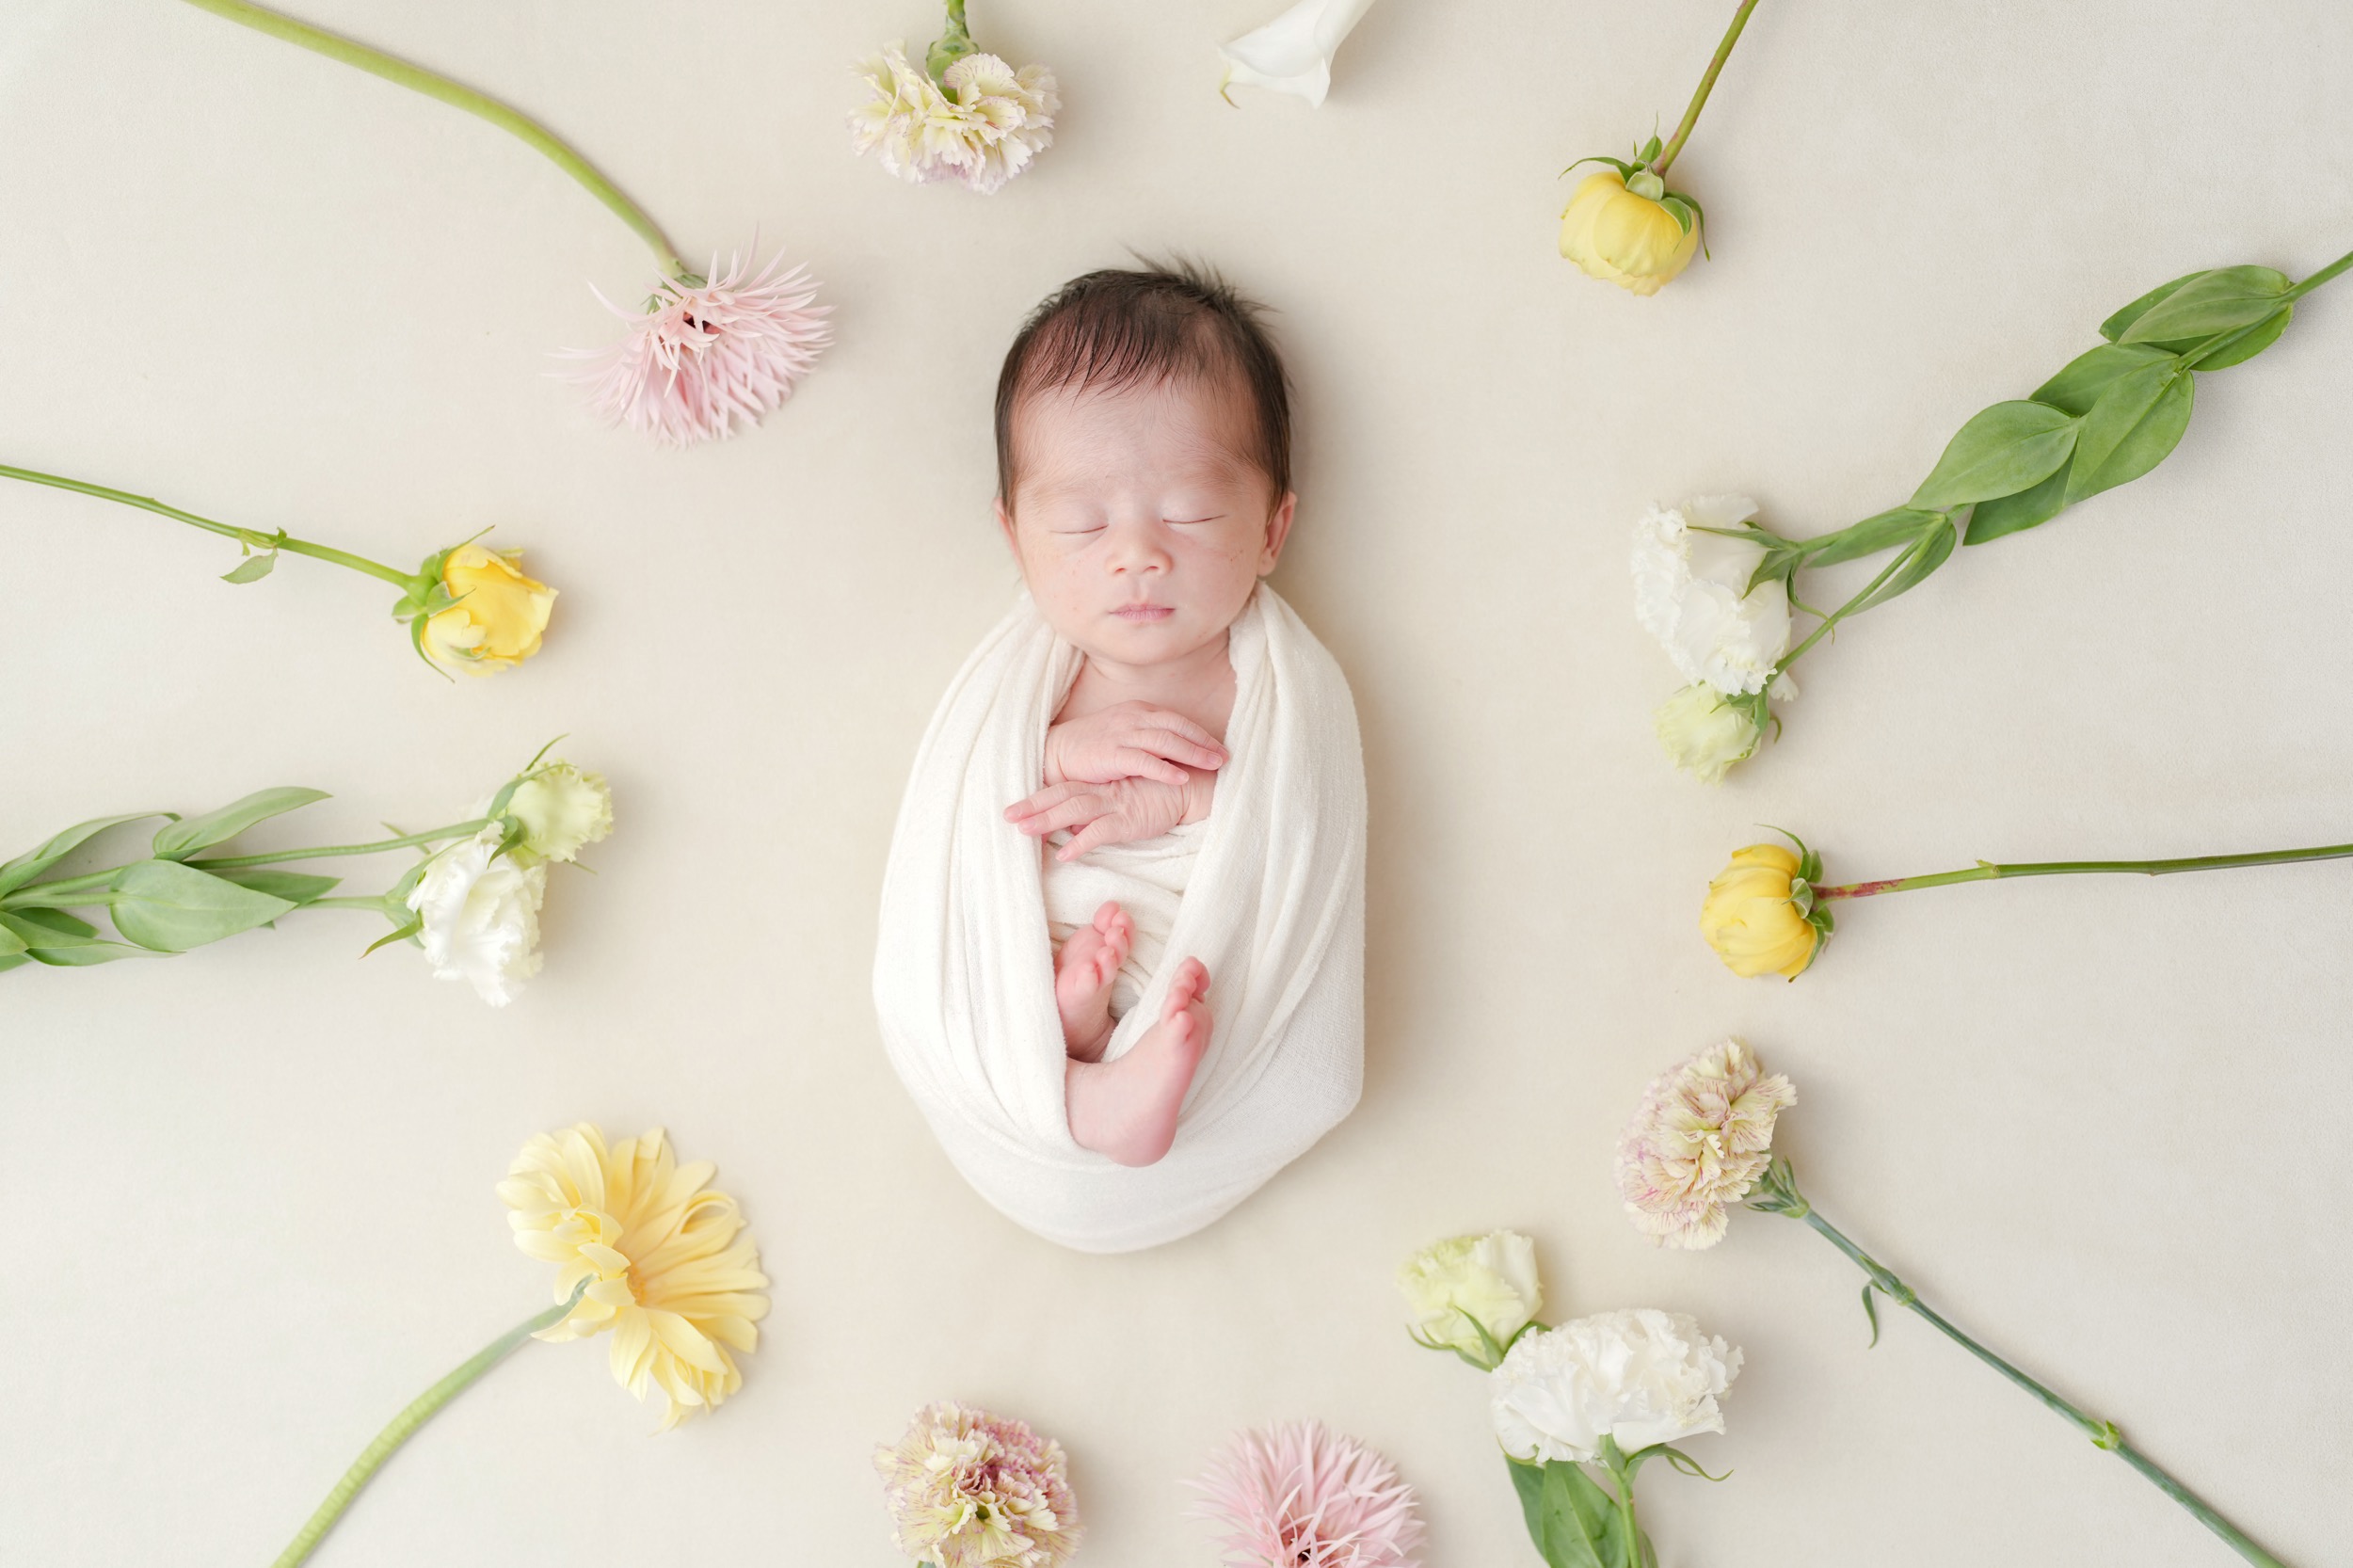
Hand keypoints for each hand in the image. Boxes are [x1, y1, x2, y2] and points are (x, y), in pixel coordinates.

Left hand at [1004, 774, 1207, 859]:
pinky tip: (1064, 855)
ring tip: (1023, 831)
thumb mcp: (1123, 801)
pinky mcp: (1129, 819)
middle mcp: (1103, 792)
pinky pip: (1100, 832)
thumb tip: (1072, 829)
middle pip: (1060, 797)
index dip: (1037, 798)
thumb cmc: (1159, 793)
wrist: (1191, 786)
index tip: (1013, 809)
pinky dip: (1080, 842)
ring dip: (1046, 820)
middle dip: (1032, 807)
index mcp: (1100, 786)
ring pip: (1073, 810)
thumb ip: (1097, 812)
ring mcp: (1115, 804)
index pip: (1062, 789)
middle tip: (1006, 816)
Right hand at [1043, 701, 1226, 787]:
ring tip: (1214, 765)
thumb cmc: (1094, 746)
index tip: (1220, 748)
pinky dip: (1166, 768)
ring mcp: (1123, 734)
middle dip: (1204, 743)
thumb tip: (1177, 749)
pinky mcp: (1113, 753)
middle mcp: (1134, 718)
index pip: (1178, 720)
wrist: (1059, 751)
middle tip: (1225, 757)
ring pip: (1167, 741)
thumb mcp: (1125, 733)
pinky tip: (1182, 778)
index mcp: (1139, 711)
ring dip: (1193, 753)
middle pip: (1178, 727)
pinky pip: (1145, 760)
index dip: (1201, 734)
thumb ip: (1149, 737)